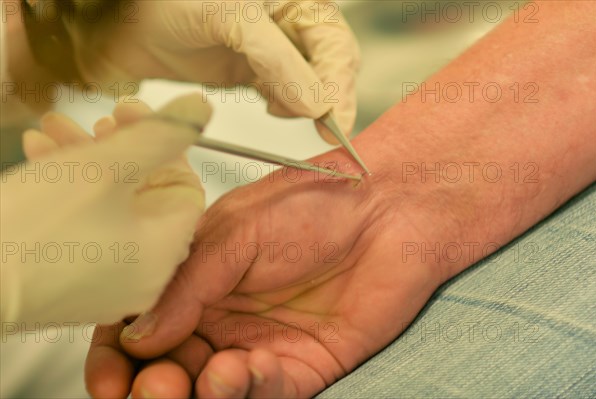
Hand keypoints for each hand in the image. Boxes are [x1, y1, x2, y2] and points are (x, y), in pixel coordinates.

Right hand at [1, 94, 208, 324]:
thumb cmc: (33, 230)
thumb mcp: (106, 166)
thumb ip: (160, 134)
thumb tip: (199, 109)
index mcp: (161, 252)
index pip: (183, 188)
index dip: (161, 146)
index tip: (129, 116)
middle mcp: (141, 275)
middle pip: (143, 195)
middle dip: (117, 148)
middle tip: (93, 123)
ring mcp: (105, 283)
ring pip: (110, 207)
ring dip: (85, 161)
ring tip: (53, 130)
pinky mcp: (70, 283)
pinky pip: (85, 228)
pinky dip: (67, 192)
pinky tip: (39, 155)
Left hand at [72, 0, 359, 139]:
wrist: (124, 20)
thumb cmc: (174, 0)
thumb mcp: (234, 20)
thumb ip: (279, 61)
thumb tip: (317, 105)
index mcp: (296, 1)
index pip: (335, 44)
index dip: (339, 84)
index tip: (334, 124)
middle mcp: (290, 23)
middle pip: (330, 66)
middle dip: (327, 98)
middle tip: (322, 130)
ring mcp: (273, 49)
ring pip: (309, 84)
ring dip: (305, 105)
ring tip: (281, 109)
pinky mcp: (254, 71)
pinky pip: (283, 94)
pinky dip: (284, 107)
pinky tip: (272, 108)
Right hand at [84, 140, 444, 397]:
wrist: (388, 211)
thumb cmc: (314, 203)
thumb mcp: (236, 232)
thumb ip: (186, 285)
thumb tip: (136, 336)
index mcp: (193, 280)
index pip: (137, 329)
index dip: (115, 359)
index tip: (109, 381)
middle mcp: (219, 319)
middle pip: (166, 371)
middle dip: (154, 389)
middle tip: (157, 388)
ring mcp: (258, 346)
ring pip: (212, 392)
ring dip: (201, 397)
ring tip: (211, 377)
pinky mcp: (301, 367)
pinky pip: (265, 396)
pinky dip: (250, 390)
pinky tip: (251, 367)